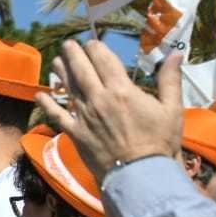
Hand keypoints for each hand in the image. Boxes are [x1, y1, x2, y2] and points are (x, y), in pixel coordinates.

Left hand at [37, 42, 181, 179]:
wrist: (140, 173)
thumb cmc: (160, 142)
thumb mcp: (172, 108)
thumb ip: (170, 80)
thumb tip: (175, 55)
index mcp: (122, 91)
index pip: (105, 62)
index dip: (96, 50)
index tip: (91, 43)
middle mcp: (99, 100)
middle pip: (82, 71)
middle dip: (74, 55)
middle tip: (68, 45)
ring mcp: (84, 117)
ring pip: (69, 89)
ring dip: (61, 73)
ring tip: (56, 61)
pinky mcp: (76, 134)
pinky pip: (57, 116)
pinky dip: (47, 105)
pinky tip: (39, 95)